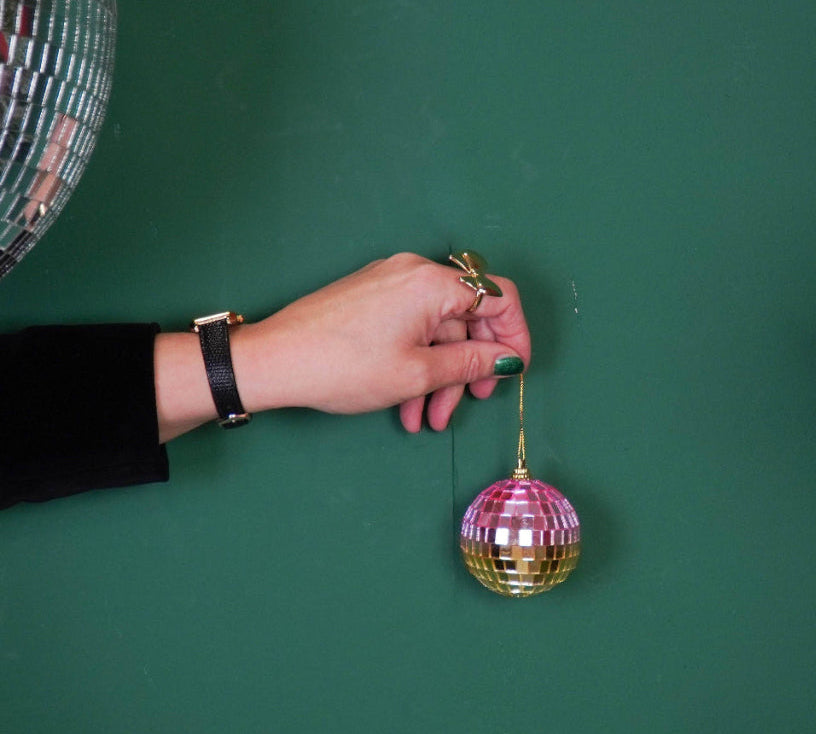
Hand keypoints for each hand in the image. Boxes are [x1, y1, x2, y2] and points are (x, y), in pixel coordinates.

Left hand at [155, 253, 529, 440]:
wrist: (274, 361)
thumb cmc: (344, 366)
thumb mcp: (418, 373)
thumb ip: (470, 363)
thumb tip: (507, 359)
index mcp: (432, 283)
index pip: (499, 298)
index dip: (515, 336)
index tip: (513, 372)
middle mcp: (413, 273)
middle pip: (465, 320)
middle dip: (466, 369)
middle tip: (461, 407)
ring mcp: (389, 283)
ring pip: (434, 331)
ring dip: (435, 377)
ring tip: (422, 419)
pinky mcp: (371, 298)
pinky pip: (409, 329)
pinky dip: (413, 363)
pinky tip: (403, 404)